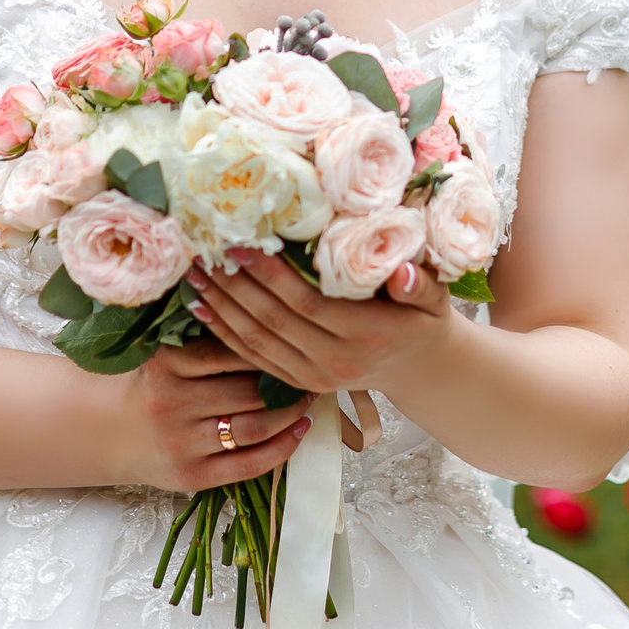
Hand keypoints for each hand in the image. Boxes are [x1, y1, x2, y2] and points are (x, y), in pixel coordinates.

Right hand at [115, 333, 311, 492]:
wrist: (112, 432)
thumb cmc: (157, 384)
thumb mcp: (169, 353)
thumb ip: (207, 335)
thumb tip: (268, 313)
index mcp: (166, 364)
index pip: (229, 351)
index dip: (269, 347)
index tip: (295, 340)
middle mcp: (171, 404)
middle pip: (247, 392)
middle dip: (288, 382)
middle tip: (312, 370)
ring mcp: (180, 443)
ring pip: (254, 428)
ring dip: (292, 413)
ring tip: (310, 398)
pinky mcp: (191, 475)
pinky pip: (249, 464)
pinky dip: (283, 447)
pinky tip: (301, 430)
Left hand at [188, 250, 452, 396]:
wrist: (418, 368)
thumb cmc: (423, 320)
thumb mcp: (434, 300)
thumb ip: (419, 286)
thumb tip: (402, 272)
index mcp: (366, 336)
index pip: (308, 305)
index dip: (272, 278)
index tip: (243, 245)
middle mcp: (335, 363)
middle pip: (274, 322)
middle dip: (236, 286)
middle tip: (207, 251)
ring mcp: (313, 377)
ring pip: (257, 342)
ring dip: (222, 307)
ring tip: (194, 273)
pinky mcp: (299, 383)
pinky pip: (254, 359)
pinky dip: (224, 334)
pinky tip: (200, 308)